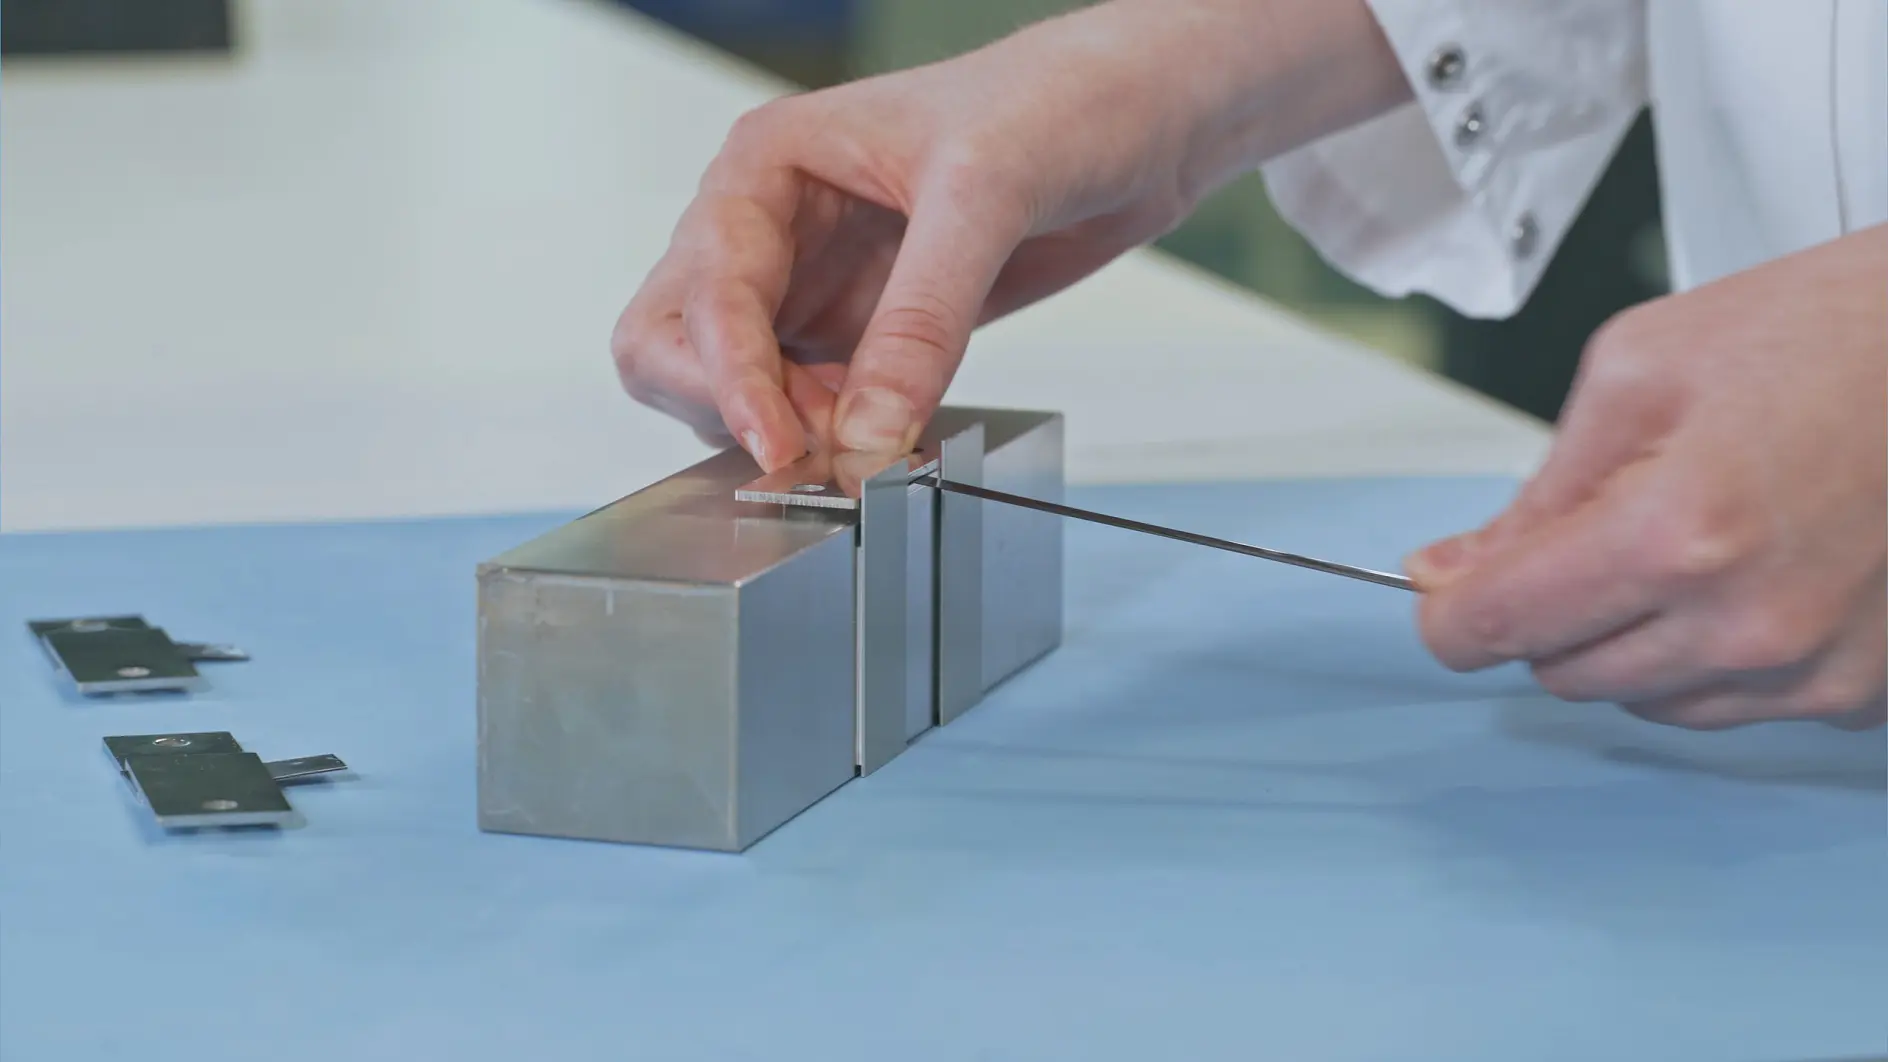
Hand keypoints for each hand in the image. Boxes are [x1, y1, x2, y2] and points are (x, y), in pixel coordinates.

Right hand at [612, 0, 1407, 469]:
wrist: (1140, 119)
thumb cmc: (1058, 101)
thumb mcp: (985, 196)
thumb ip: (922, 318)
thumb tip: (868, 437)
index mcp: (766, 165)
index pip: (705, 290)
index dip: (730, 376)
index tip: (780, 447)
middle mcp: (769, 229)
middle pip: (674, 344)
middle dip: (727, 409)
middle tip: (808, 459)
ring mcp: (809, 287)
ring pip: (732, 388)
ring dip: (783, 435)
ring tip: (869, 453)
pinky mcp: (860, 335)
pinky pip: (810, 408)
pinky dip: (834, 442)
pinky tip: (891, 446)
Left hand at [1407, 225, 1886, 728]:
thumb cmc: (1831, 332)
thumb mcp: (1641, 369)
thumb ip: (1536, 492)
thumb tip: (1450, 568)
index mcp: (1677, 534)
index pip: (1497, 627)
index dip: (1452, 609)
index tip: (1449, 590)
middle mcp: (1749, 625)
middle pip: (1562, 674)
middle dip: (1548, 611)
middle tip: (1596, 525)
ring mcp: (1817, 671)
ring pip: (1644, 702)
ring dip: (1632, 637)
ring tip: (1693, 534)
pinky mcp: (1865, 694)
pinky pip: (1732, 704)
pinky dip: (1713, 653)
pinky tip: (1752, 571)